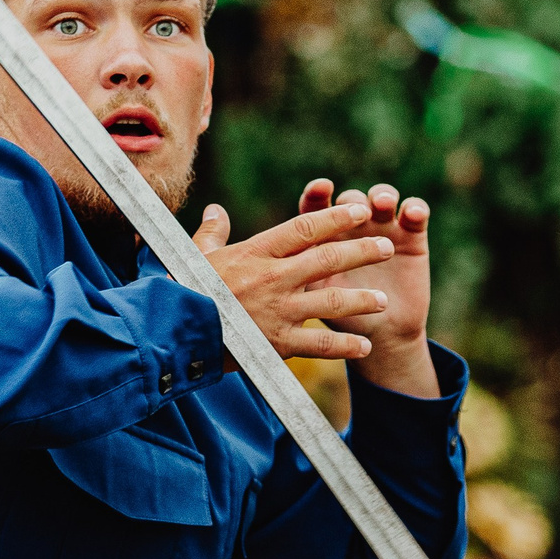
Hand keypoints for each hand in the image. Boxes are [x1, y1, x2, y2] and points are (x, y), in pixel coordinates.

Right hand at [192, 198, 395, 365]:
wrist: (172, 333)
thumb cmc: (182, 290)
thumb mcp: (195, 256)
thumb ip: (212, 233)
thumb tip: (215, 211)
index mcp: (256, 252)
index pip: (304, 228)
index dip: (336, 218)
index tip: (360, 211)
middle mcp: (273, 278)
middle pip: (328, 258)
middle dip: (362, 251)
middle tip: (387, 246)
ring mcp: (278, 311)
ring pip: (332, 300)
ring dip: (361, 300)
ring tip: (383, 301)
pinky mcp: (278, 343)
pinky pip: (320, 345)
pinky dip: (345, 347)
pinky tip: (364, 347)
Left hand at [291, 179, 437, 397]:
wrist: (379, 337)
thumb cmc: (338, 317)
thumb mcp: (307, 299)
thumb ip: (285, 278)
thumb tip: (249, 258)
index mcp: (323, 238)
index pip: (316, 210)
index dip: (318, 195)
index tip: (321, 187)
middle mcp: (352, 228)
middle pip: (350, 201)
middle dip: (352, 201)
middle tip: (358, 209)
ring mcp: (383, 229)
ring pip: (382, 199)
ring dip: (383, 196)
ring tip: (383, 204)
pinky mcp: (412, 237)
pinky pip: (415, 216)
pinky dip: (415, 209)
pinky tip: (413, 213)